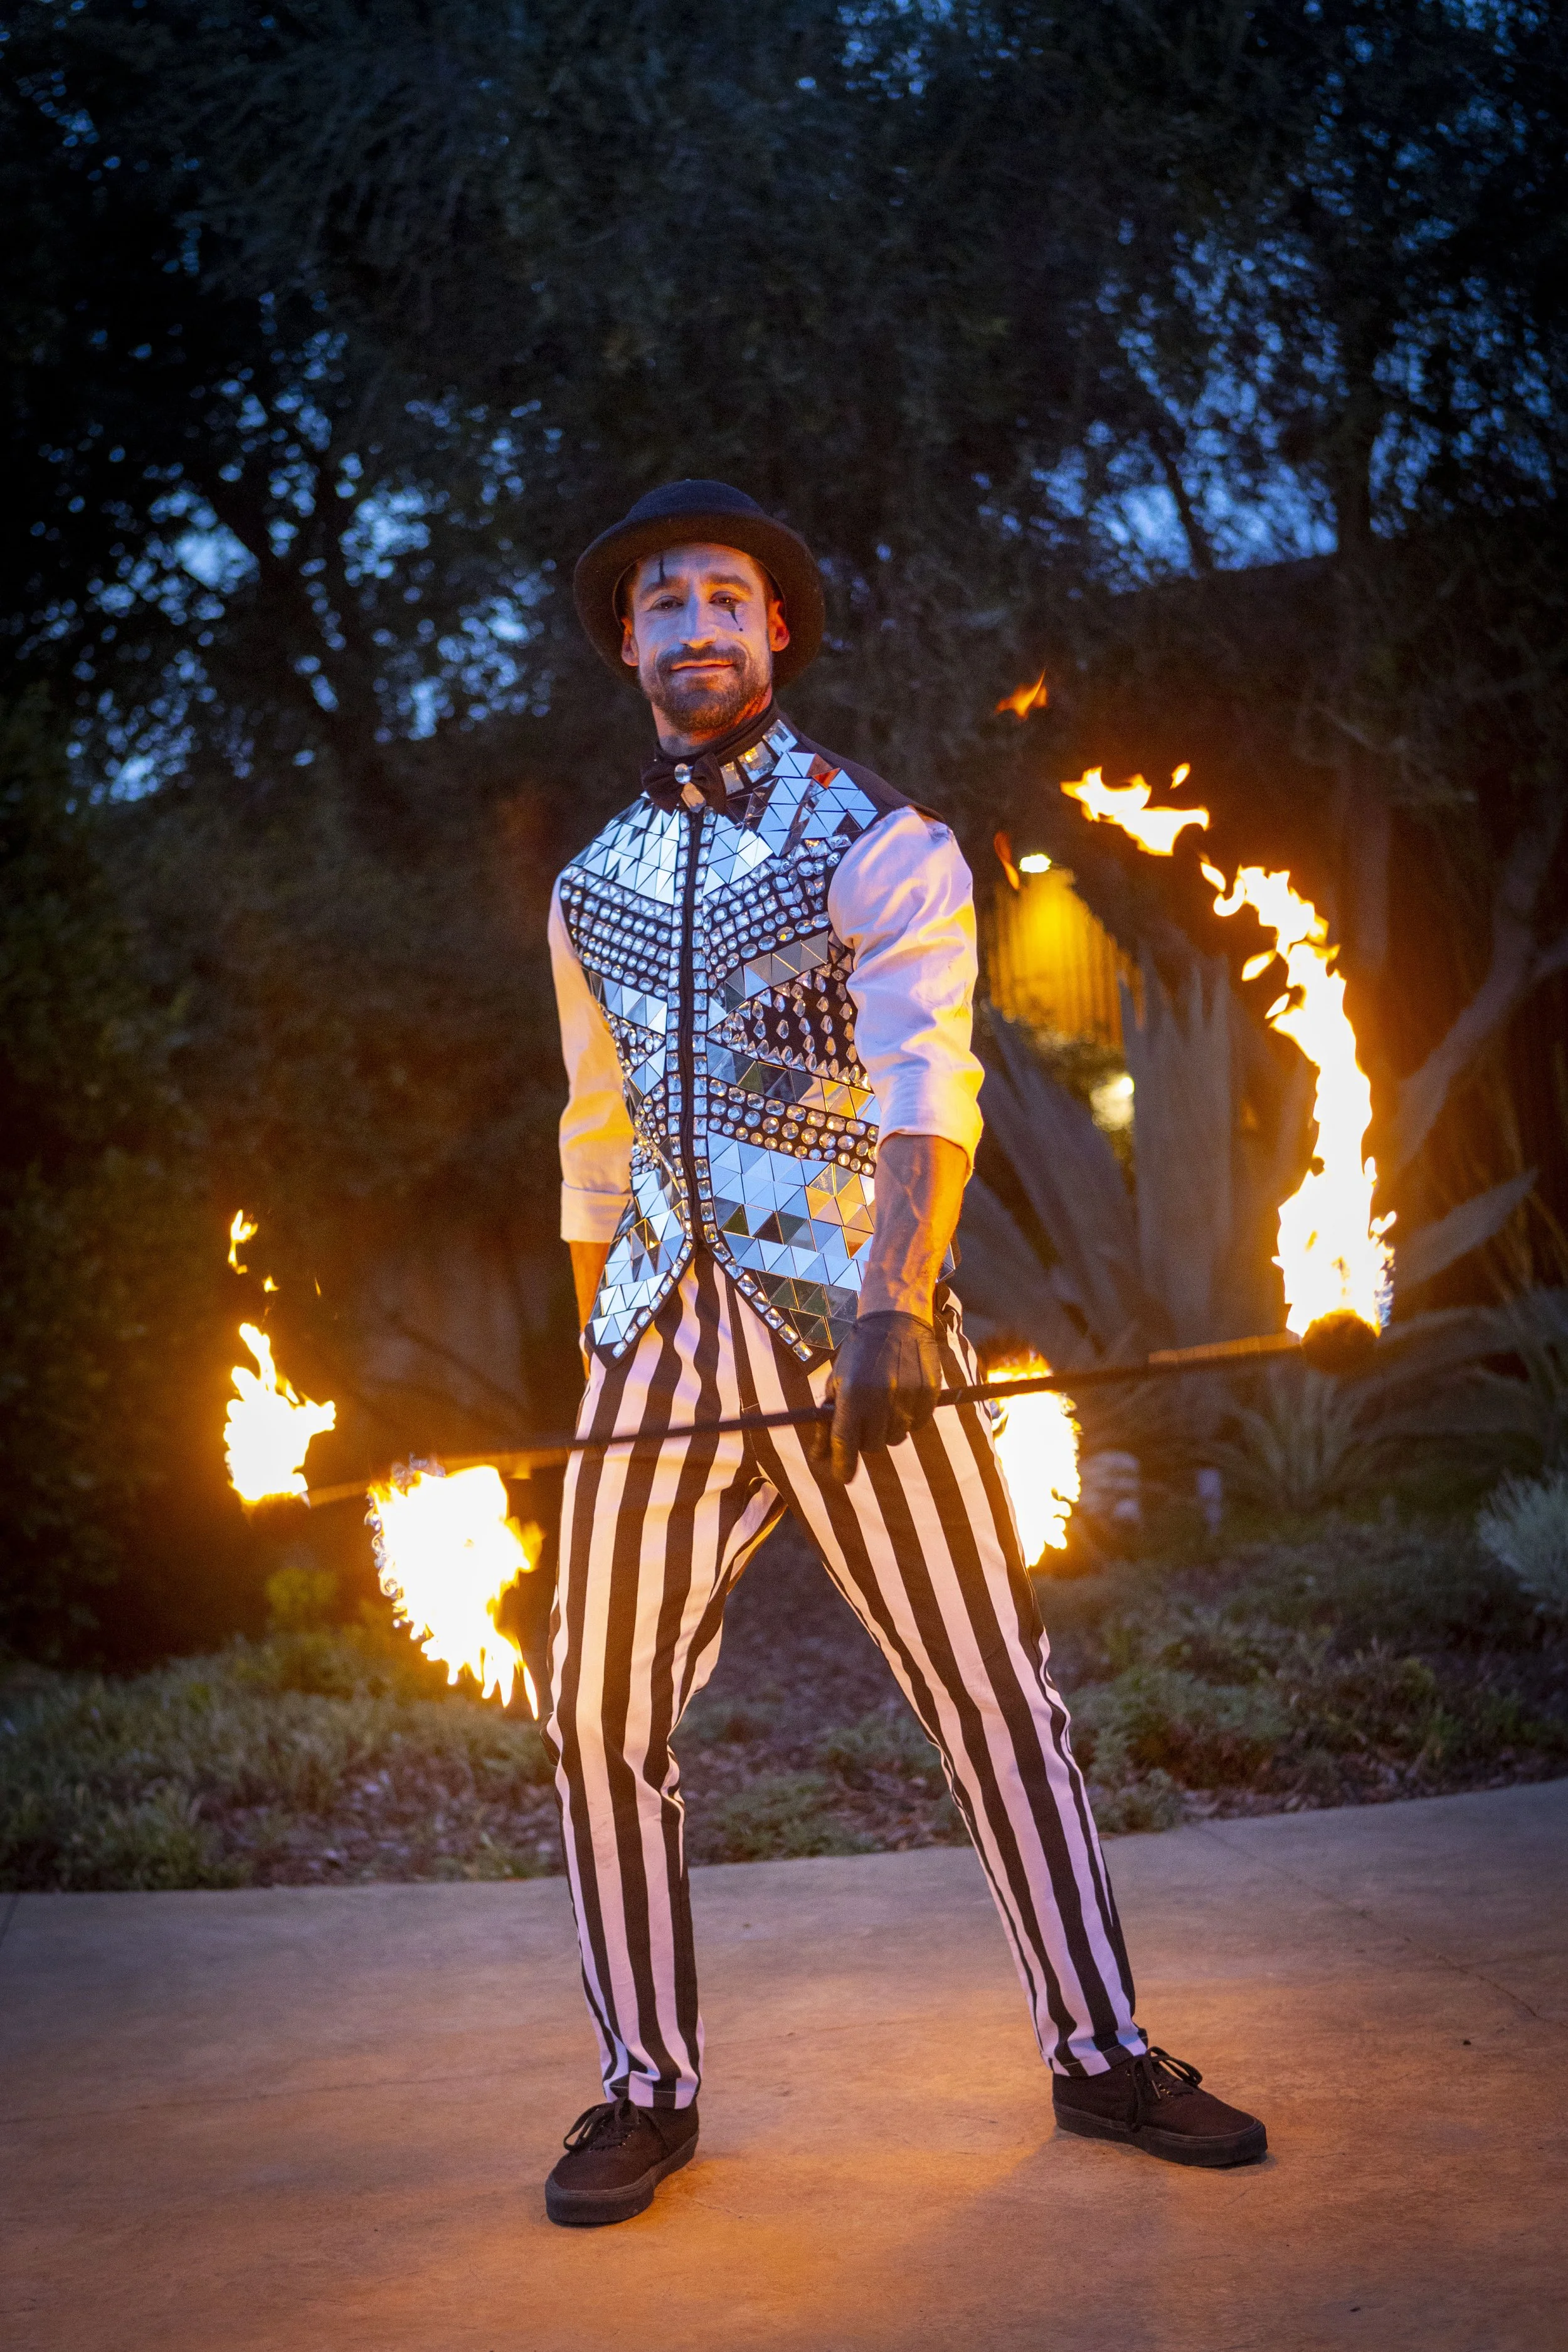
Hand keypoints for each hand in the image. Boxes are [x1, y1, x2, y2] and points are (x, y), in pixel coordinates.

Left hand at [822, 1310, 943, 1482]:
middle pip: (872, 1445)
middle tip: (865, 1418)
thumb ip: (827, 1418)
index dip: (842, 1465)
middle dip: (865, 1438)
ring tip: (884, 1401)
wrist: (896, 1321)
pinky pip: (917, 1424)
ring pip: (896, 1437)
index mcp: (852, 1395)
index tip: (842, 1476)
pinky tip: (903, 1395)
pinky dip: (908, 1417)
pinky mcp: (928, 1396)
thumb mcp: (837, 1380)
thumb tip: (819, 1455)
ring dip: (887, 1427)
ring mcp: (907, 1399)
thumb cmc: (860, 1353)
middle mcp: (880, 1400)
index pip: (845, 1444)